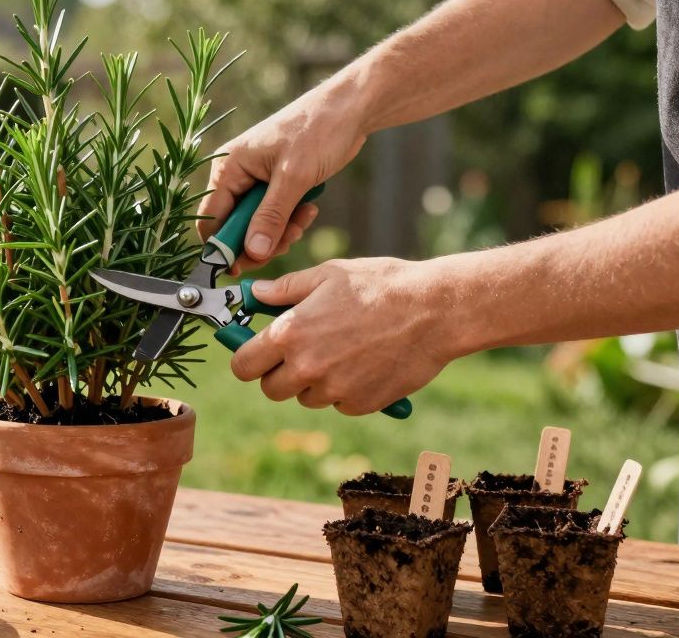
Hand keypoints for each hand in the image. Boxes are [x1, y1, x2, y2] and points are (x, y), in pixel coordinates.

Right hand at [198, 80, 368, 272]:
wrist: (349, 109)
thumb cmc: (318, 130)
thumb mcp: (293, 178)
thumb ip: (271, 217)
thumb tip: (253, 252)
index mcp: (228, 167)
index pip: (211, 219)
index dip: (224, 247)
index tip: (246, 266)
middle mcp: (236, 174)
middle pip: (233, 226)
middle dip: (260, 239)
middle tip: (287, 241)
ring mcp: (255, 179)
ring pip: (256, 225)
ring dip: (279, 231)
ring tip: (303, 219)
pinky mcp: (274, 184)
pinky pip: (273, 215)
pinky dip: (289, 220)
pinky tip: (308, 209)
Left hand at [228, 258, 458, 414]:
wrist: (435, 310)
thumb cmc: (381, 285)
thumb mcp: (328, 275)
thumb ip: (285, 289)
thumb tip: (253, 293)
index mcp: (290, 333)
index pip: (243, 365)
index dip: (247, 359)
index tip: (256, 352)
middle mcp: (307, 367)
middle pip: (271, 389)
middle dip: (279, 373)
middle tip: (300, 352)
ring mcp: (334, 390)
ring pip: (306, 397)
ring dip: (314, 382)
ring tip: (340, 351)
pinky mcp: (361, 404)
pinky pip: (338, 404)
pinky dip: (344, 390)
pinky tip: (364, 363)